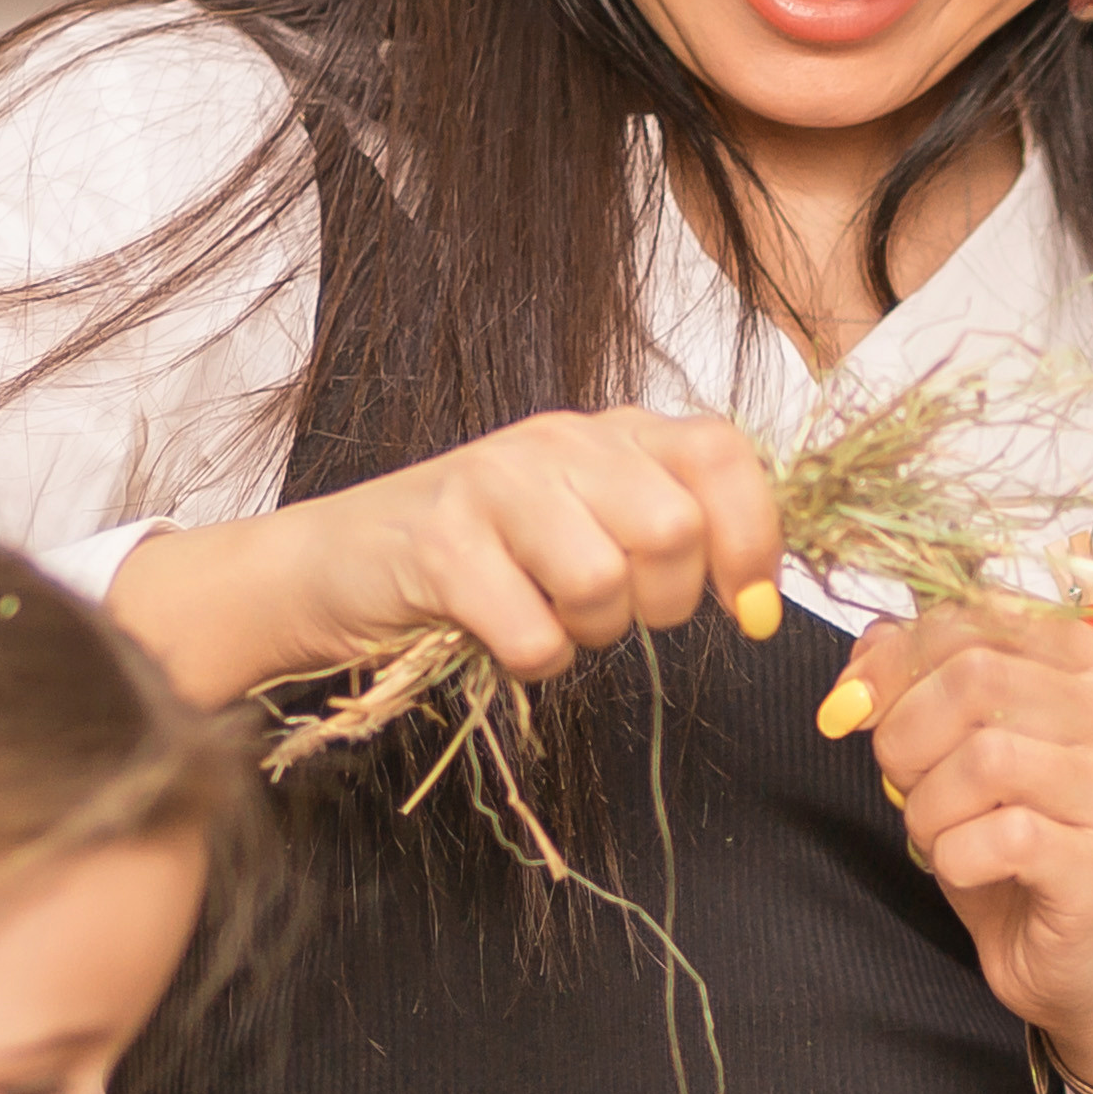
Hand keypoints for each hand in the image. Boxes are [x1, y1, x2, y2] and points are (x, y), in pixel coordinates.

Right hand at [113, 408, 781, 704]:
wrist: (332, 567)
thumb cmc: (477, 557)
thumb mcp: (585, 524)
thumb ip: (672, 538)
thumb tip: (761, 600)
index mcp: (606, 433)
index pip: (723, 455)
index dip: (755, 537)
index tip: (750, 607)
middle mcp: (556, 442)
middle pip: (672, 531)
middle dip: (662, 602)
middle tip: (613, 614)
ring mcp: (492, 486)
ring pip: (603, 584)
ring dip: (588, 634)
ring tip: (547, 618)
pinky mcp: (439, 547)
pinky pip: (534, 636)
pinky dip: (531, 660)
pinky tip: (499, 635)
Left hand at [831, 595, 1092, 1092]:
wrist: (1082, 950)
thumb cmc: (1016, 837)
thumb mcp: (956, 744)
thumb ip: (918, 678)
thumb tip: (869, 646)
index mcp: (1088, 663)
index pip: (977, 617)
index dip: (895, 657)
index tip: (853, 704)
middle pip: (977, 678)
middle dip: (906, 733)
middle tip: (901, 781)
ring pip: (986, 758)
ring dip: (928, 804)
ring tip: (937, 831)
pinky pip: (1001, 837)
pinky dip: (954, 855)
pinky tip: (964, 866)